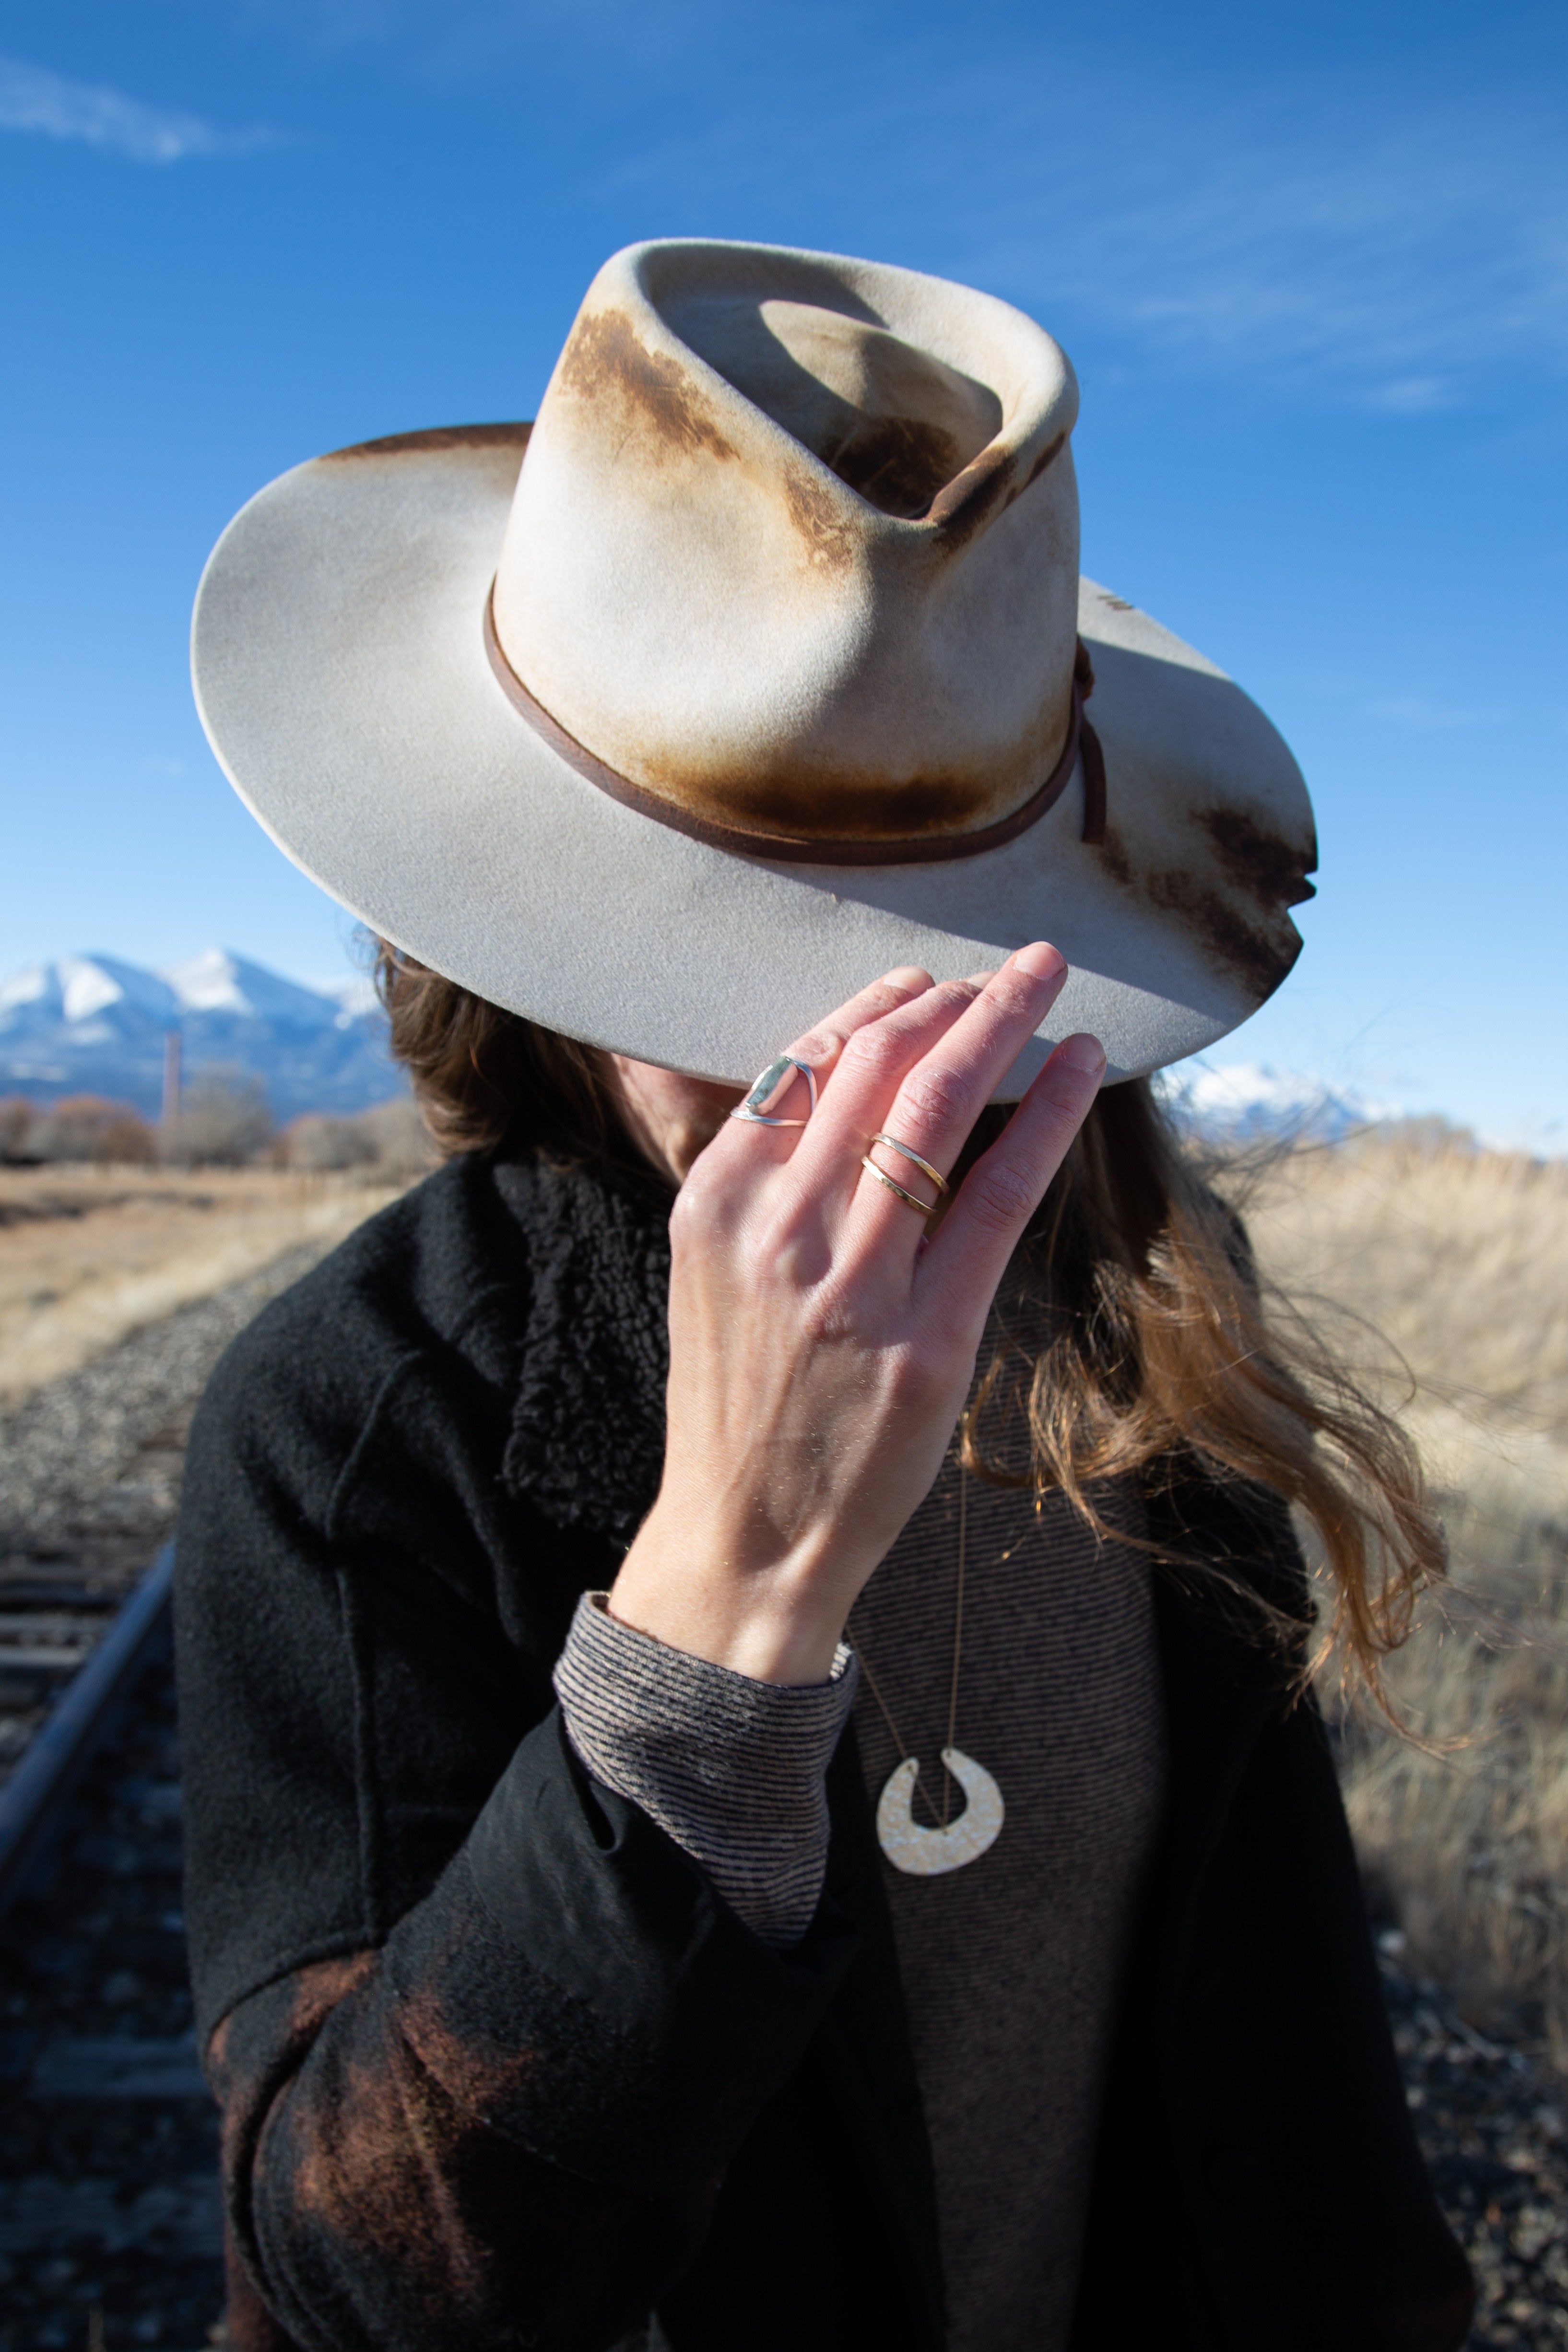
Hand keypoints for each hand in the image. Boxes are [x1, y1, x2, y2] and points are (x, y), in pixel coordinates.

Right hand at [607, 948, 1104, 1682]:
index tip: (925, 981)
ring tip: (1044, 985)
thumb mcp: (719, 1273)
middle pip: (876, 1068)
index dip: (874, 1006)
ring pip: (935, 1110)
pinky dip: (1045, 1117)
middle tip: (1013, 968)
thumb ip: (771, 1183)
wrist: (745, 1536)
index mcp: (717, 1203)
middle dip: (952, 998)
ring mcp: (853, 1286)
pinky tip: (1081, 1067)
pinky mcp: (927, 1341)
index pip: (804, 1063)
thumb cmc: (743, 1400)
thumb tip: (857, 1086)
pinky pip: (996, 1196)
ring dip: (1000, 1027)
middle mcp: (777, 1231)